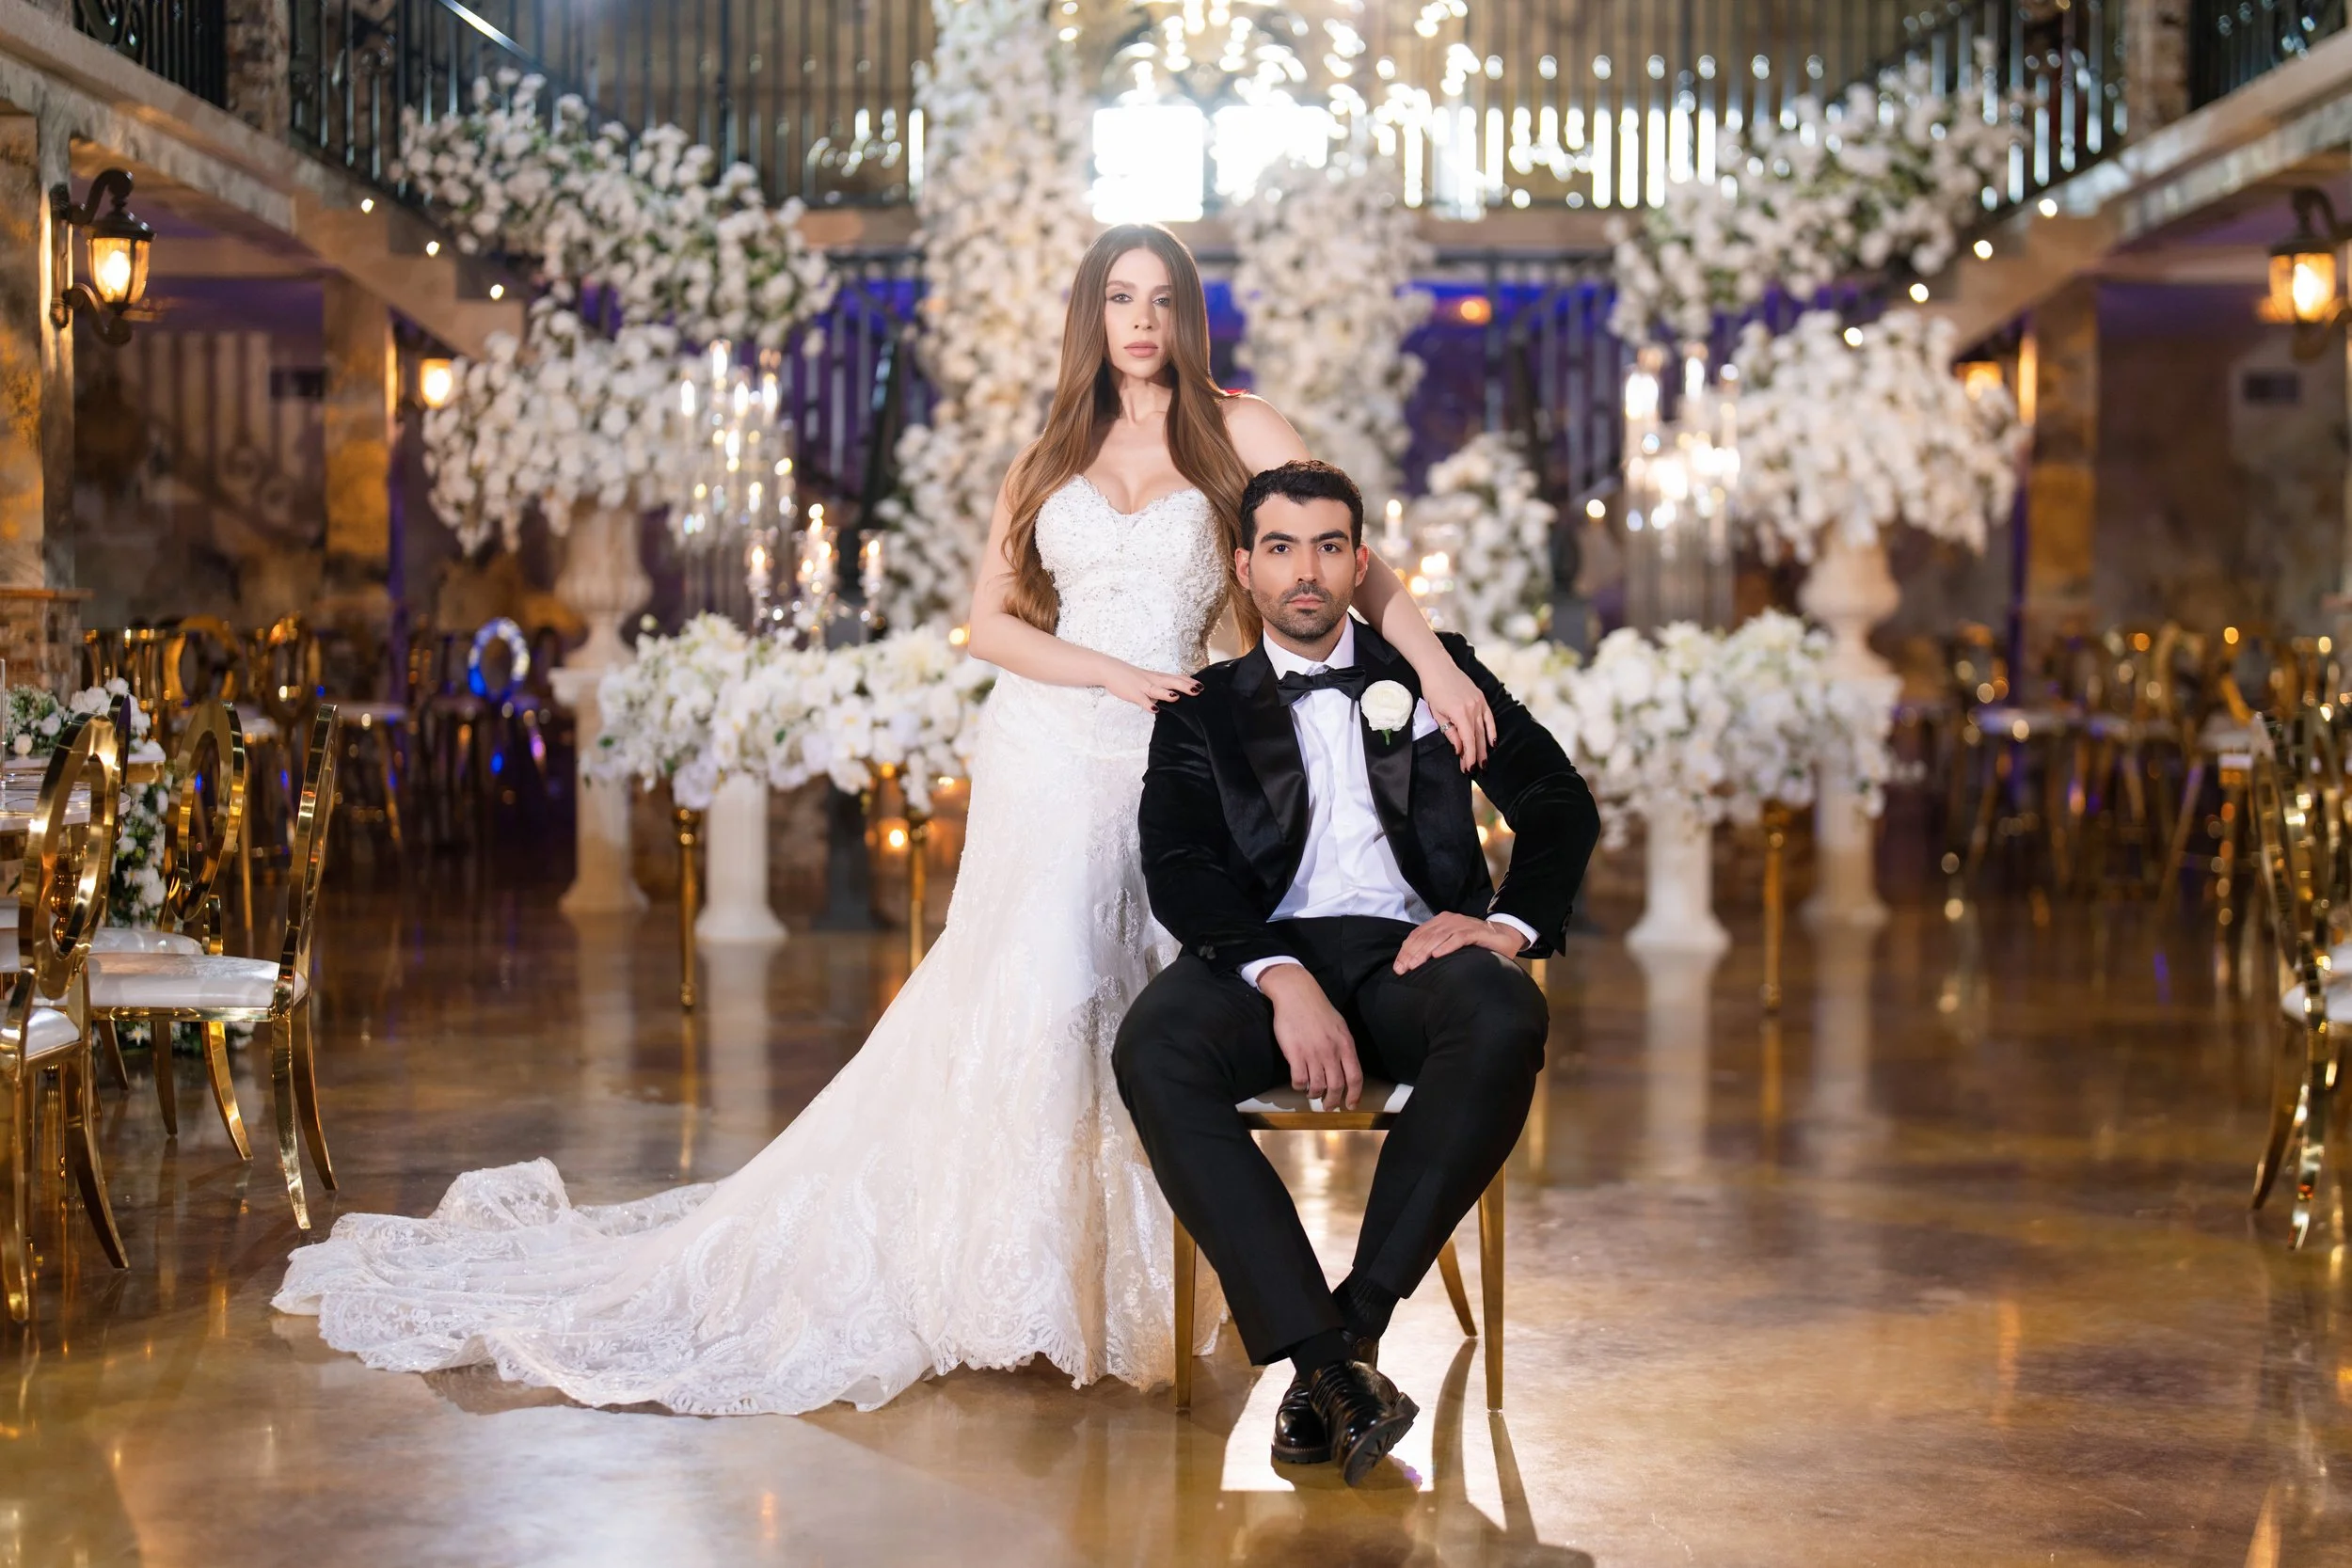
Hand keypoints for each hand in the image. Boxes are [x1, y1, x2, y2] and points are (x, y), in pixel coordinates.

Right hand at [1100, 660, 1200, 712]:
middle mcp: (1153, 680)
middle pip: (1171, 681)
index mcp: (1158, 677)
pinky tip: (1155, 709)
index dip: (1189, 681)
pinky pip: (1142, 699)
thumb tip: (1174, 696)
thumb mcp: (1149, 680)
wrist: (1110, 669)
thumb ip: (1161, 688)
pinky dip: (1148, 704)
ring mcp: (1143, 686)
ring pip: (1157, 689)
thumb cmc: (1132, 677)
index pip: (1177, 677)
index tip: (1203, 685)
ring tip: (1177, 697)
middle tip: (1199, 690)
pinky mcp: (1133, 693)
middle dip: (1185, 686)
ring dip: (1167, 693)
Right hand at [1260, 965, 1362, 1107]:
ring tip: (1311, 1093)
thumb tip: (1346, 1066)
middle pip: (1336, 1086)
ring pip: (1317, 1086)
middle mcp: (1332, 1051)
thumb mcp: (1339, 1026)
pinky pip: (1299, 1080)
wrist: (1296, 993)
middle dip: (1332, 1101)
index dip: (1354, 1095)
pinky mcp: (1295, 1054)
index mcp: (1346, 1045)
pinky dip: (1299, 1086)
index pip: (1355, 1077)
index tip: (1351, 1105)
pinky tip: (1298, 1083)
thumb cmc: (1318, 1009)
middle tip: (1328, 1106)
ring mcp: (1313, 1053)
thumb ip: (1343, 1046)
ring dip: (1314, 1094)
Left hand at [1392, 913, 1523, 974]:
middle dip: (1412, 953)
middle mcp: (1449, 920)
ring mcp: (1462, 924)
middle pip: (1425, 936)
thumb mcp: (1450, 944)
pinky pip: (1459, 938)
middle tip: (1404, 969)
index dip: (1406, 951)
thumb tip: (1412, 964)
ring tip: (1415, 964)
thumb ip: (1435, 948)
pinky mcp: (1475, 932)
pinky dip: (1447, 946)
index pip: (1417, 935)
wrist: (1503, 936)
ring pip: (1439, 937)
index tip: (1398, 967)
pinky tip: (1438, 955)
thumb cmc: (1474, 944)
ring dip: (1425, 951)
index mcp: (1440, 922)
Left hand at [1414, 660, 1494, 771]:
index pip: (1468, 740)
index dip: (1469, 756)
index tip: (1468, 768)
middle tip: (1475, 770)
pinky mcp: (1481, 699)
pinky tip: (1492, 743)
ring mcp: (1479, 703)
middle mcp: (1473, 709)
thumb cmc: (1433, 689)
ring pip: (1484, 730)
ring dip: (1484, 747)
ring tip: (1484, 761)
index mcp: (1460, 713)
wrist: (1438, 667)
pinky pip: (1489, 718)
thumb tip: (1459, 749)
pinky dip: (1492, 731)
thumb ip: (1450, 732)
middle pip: (1477, 737)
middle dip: (1476, 755)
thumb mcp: (1437, 713)